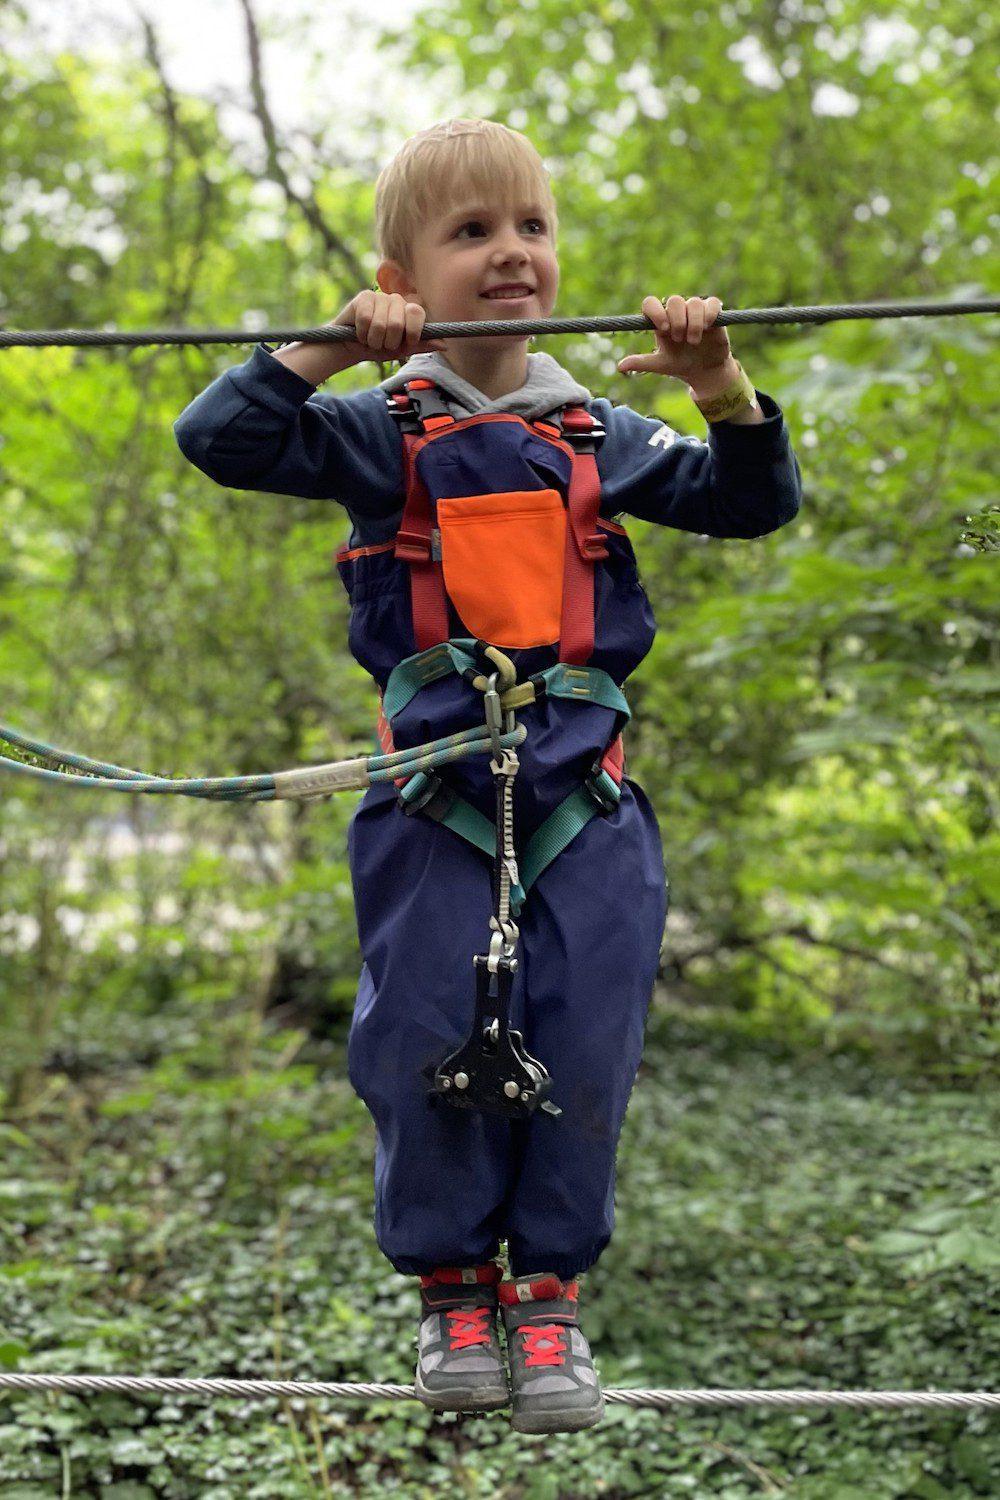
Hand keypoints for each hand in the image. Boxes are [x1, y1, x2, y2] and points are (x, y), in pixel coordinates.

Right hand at [332, 290, 446, 367]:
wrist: (351, 347)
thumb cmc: (378, 347)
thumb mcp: (401, 350)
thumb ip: (421, 345)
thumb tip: (444, 344)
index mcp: (408, 311)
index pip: (417, 313)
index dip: (413, 331)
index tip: (407, 342)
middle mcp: (396, 300)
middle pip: (398, 323)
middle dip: (388, 342)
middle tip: (382, 343)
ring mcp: (379, 296)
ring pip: (381, 324)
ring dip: (373, 340)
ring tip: (370, 340)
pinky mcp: (363, 297)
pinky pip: (366, 320)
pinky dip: (362, 333)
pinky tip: (360, 332)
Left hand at [617, 295, 736, 393]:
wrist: (704, 371)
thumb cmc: (680, 365)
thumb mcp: (660, 364)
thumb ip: (641, 362)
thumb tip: (620, 366)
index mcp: (661, 321)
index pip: (651, 303)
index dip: (656, 312)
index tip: (663, 329)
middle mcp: (677, 312)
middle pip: (674, 301)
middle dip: (678, 321)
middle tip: (680, 339)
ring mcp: (695, 310)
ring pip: (693, 302)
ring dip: (694, 323)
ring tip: (693, 341)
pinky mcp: (712, 312)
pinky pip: (712, 303)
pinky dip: (709, 314)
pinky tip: (708, 328)